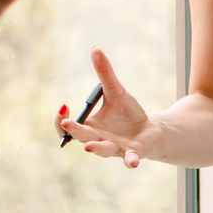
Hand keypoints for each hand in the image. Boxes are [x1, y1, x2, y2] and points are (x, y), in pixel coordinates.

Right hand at [58, 48, 156, 166]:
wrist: (150, 130)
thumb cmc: (129, 114)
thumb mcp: (117, 92)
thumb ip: (105, 75)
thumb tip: (95, 49)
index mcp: (90, 127)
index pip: (68, 129)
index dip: (61, 121)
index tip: (63, 108)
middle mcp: (99, 140)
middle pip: (83, 137)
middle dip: (75, 131)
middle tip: (67, 124)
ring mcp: (116, 148)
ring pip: (103, 150)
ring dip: (96, 147)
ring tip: (88, 147)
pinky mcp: (133, 152)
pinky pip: (130, 158)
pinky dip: (131, 161)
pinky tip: (132, 163)